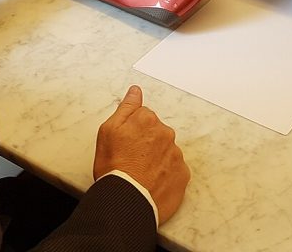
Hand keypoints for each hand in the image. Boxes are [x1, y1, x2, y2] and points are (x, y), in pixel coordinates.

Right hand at [94, 85, 189, 224]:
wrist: (126, 200)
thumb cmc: (114, 166)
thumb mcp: (108, 131)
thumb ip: (126, 107)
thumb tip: (136, 91)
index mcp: (147, 120)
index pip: (143, 117)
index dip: (132, 130)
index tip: (126, 143)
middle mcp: (166, 134)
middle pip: (157, 133)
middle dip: (146, 143)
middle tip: (131, 159)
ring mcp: (176, 155)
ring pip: (166, 151)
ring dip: (157, 158)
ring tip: (141, 174)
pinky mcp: (183, 175)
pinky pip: (175, 169)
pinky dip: (166, 174)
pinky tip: (152, 182)